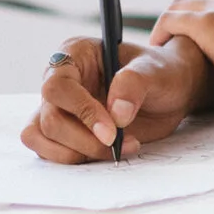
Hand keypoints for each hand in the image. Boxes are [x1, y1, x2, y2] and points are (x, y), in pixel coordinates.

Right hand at [23, 31, 213, 165]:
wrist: (170, 92)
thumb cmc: (161, 72)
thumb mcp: (155, 71)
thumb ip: (135, 84)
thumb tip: (116, 114)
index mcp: (75, 54)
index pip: (58, 86)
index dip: (82, 112)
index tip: (112, 130)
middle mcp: (60, 80)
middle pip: (49, 118)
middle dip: (84, 139)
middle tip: (119, 144)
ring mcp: (59, 107)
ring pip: (42, 138)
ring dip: (78, 152)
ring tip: (116, 149)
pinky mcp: (65, 131)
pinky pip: (49, 151)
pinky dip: (76, 159)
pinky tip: (106, 153)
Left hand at [154, 0, 213, 103]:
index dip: (210, 3)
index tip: (204, 20)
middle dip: (188, 8)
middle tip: (180, 30)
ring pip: (183, 3)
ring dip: (172, 19)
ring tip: (166, 37)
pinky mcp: (205, 23)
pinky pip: (172, 19)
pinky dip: (162, 29)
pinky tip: (159, 44)